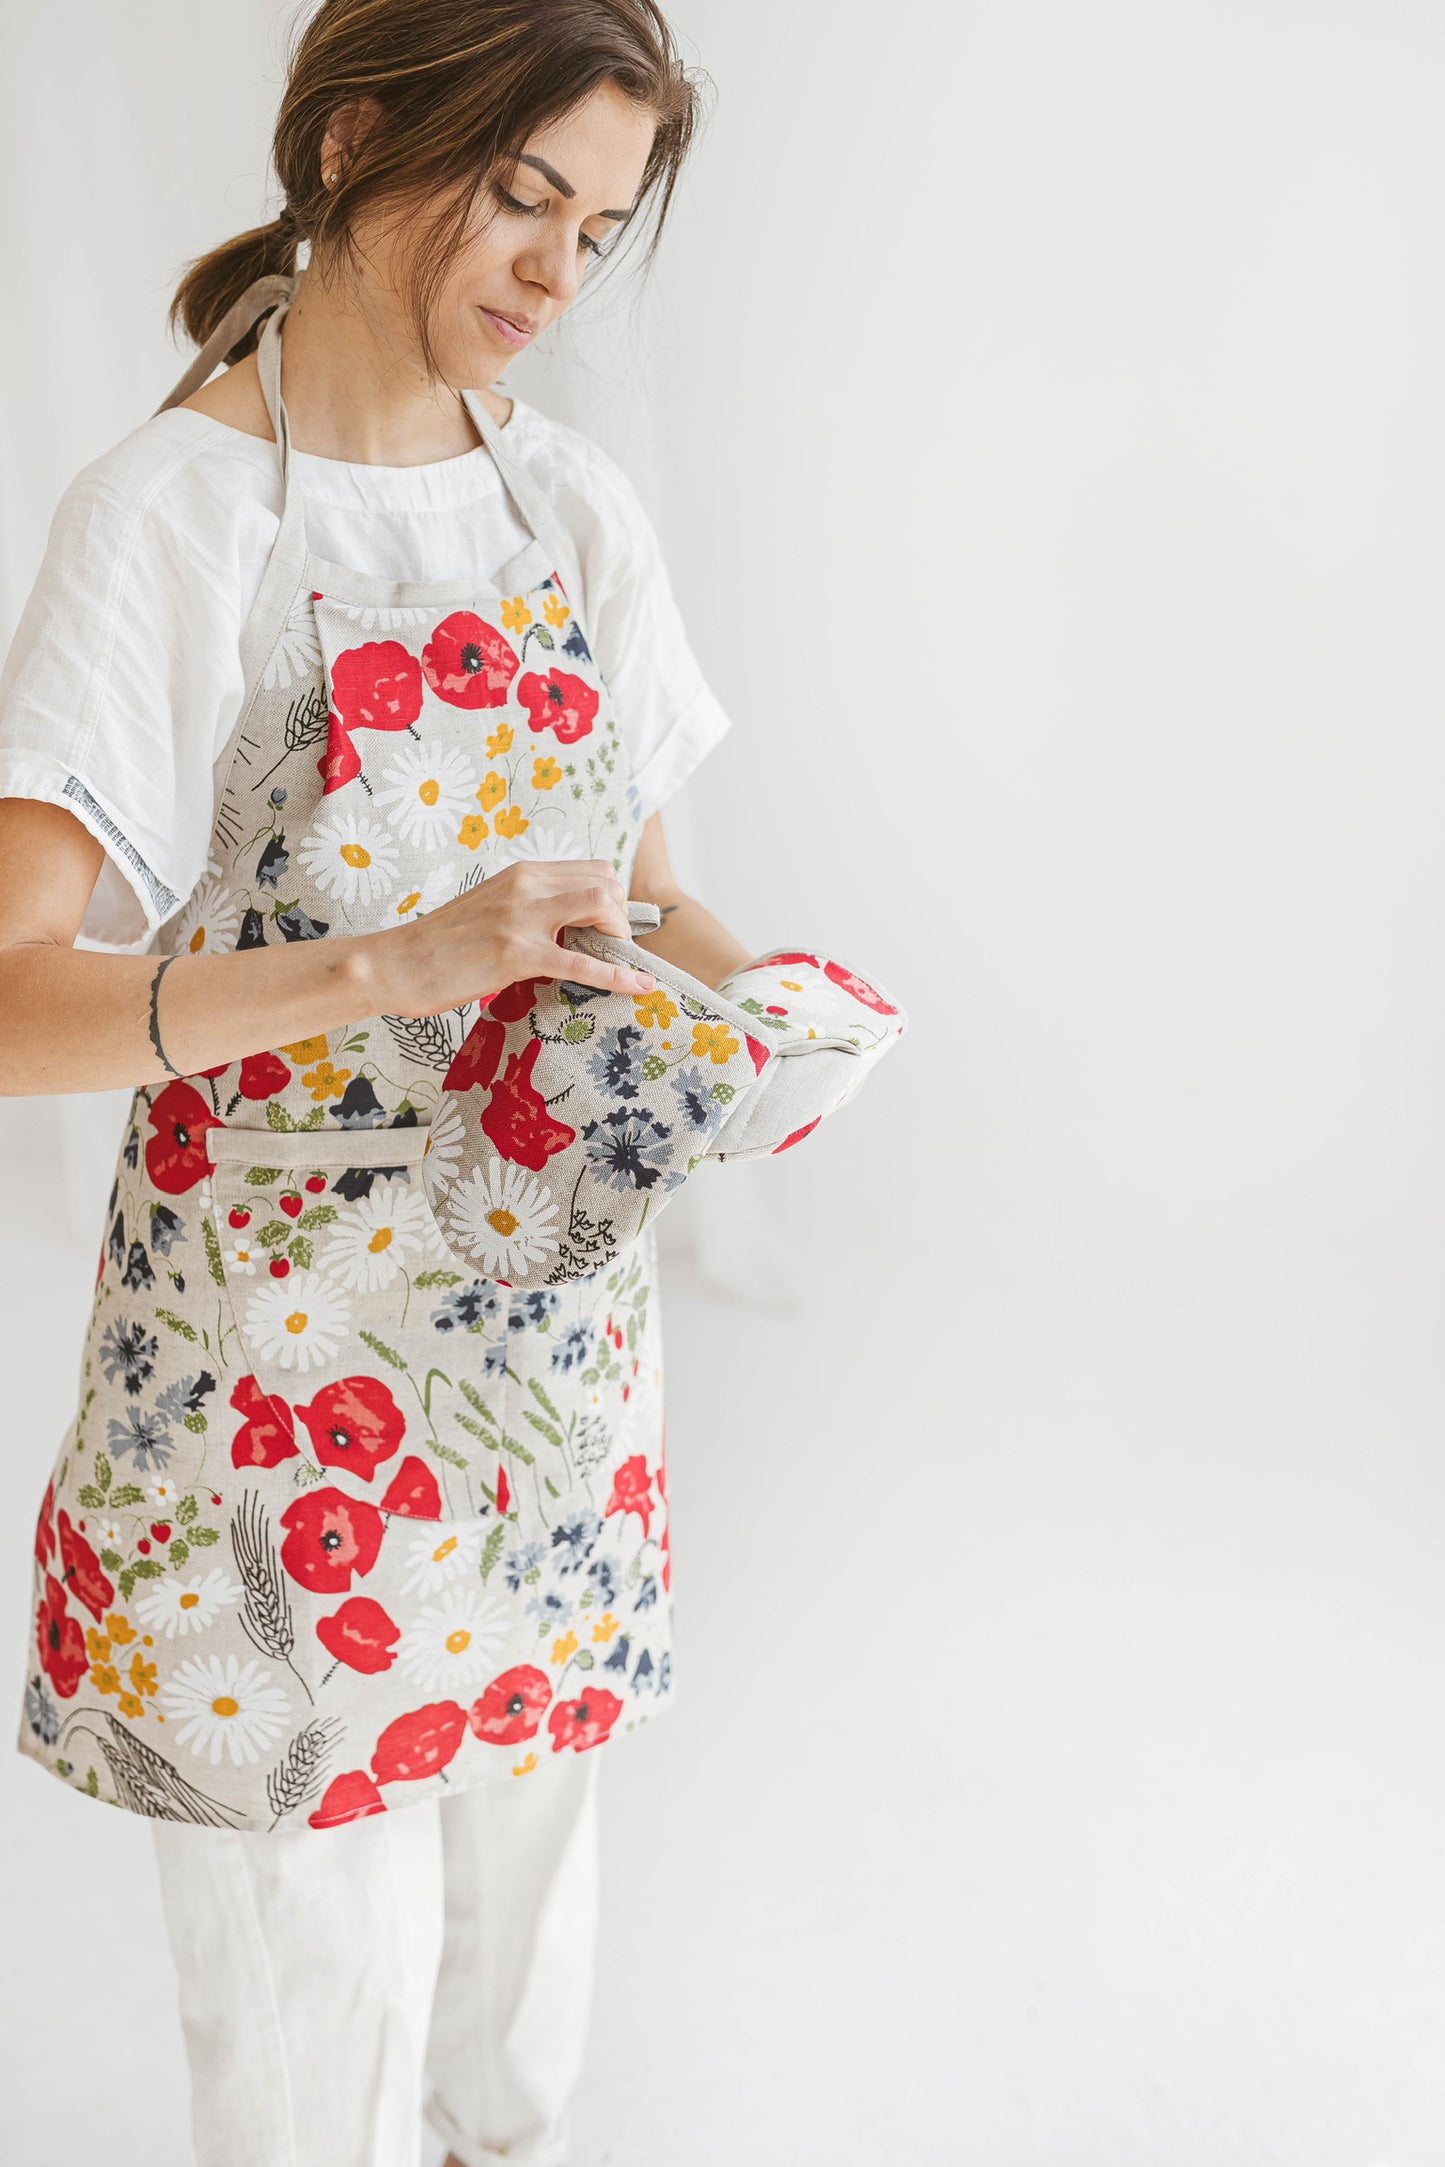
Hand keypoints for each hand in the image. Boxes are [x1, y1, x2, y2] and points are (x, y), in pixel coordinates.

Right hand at [368, 858, 654, 1019]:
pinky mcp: (516, 954)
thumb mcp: (490, 913)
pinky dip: (616, 976)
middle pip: (605, 882)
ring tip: (616, 963)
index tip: (610, 932)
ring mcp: (521, 917)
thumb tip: (566, 935)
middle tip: (614, 951)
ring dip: (620, 936)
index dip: (613, 901)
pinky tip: (637, 988)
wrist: (395, 964)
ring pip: (600, 905)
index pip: (592, 870)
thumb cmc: (440, 948)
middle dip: (622, 917)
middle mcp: (525, 886)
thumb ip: (528, 913)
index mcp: (521, 874)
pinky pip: (581, 963)